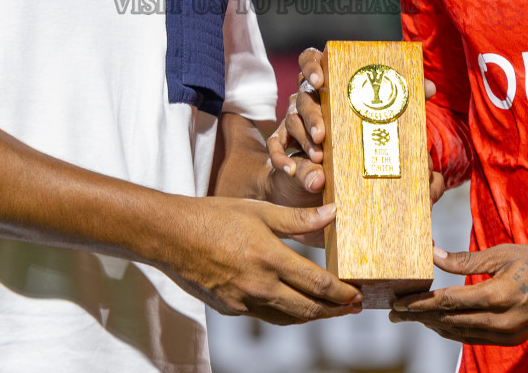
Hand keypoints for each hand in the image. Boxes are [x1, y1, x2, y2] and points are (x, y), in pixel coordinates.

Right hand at [161, 196, 361, 324]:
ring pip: (288, 318)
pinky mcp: (230, 308)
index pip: (317, 284)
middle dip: (335, 310)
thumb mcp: (259, 210)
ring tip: (329, 309)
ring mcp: (243, 301)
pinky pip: (265, 315)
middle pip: (308, 309)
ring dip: (312, 316)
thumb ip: (298, 218)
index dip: (342, 293)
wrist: (170, 236)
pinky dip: (284, 312)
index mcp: (269, 258)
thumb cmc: (213, 216)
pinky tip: (291, 303)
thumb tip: (333, 213)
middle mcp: (258, 286)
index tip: (357, 293)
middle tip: (354, 306)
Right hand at [267, 48, 446, 215]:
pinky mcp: (284, 145)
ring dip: (304, 140)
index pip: (311, 60)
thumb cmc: (361, 134)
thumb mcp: (381, 117)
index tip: (321, 80)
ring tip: (318, 159)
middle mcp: (309, 99)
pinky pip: (276, 147)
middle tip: (324, 136)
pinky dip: (282, 158)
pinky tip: (292, 170)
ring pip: (291, 122)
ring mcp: (294, 121)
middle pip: (303, 97)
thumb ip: (402, 100)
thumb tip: (429, 87)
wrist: (335, 171)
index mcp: (328, 85)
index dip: (312, 66)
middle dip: (312, 116)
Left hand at [389, 244, 527, 345]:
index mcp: (498, 295)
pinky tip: (439, 323)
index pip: (447, 302)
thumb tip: (434, 256)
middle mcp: (500, 321)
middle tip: (394, 310)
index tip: (398, 300)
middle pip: (448, 321)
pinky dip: (453, 330)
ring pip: (459, 333)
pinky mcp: (512, 339)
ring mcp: (507, 334)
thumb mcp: (504, 253)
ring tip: (411, 316)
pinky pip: (474, 338)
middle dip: (418, 316)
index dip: (419, 303)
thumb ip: (467, 260)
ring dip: (432, 325)